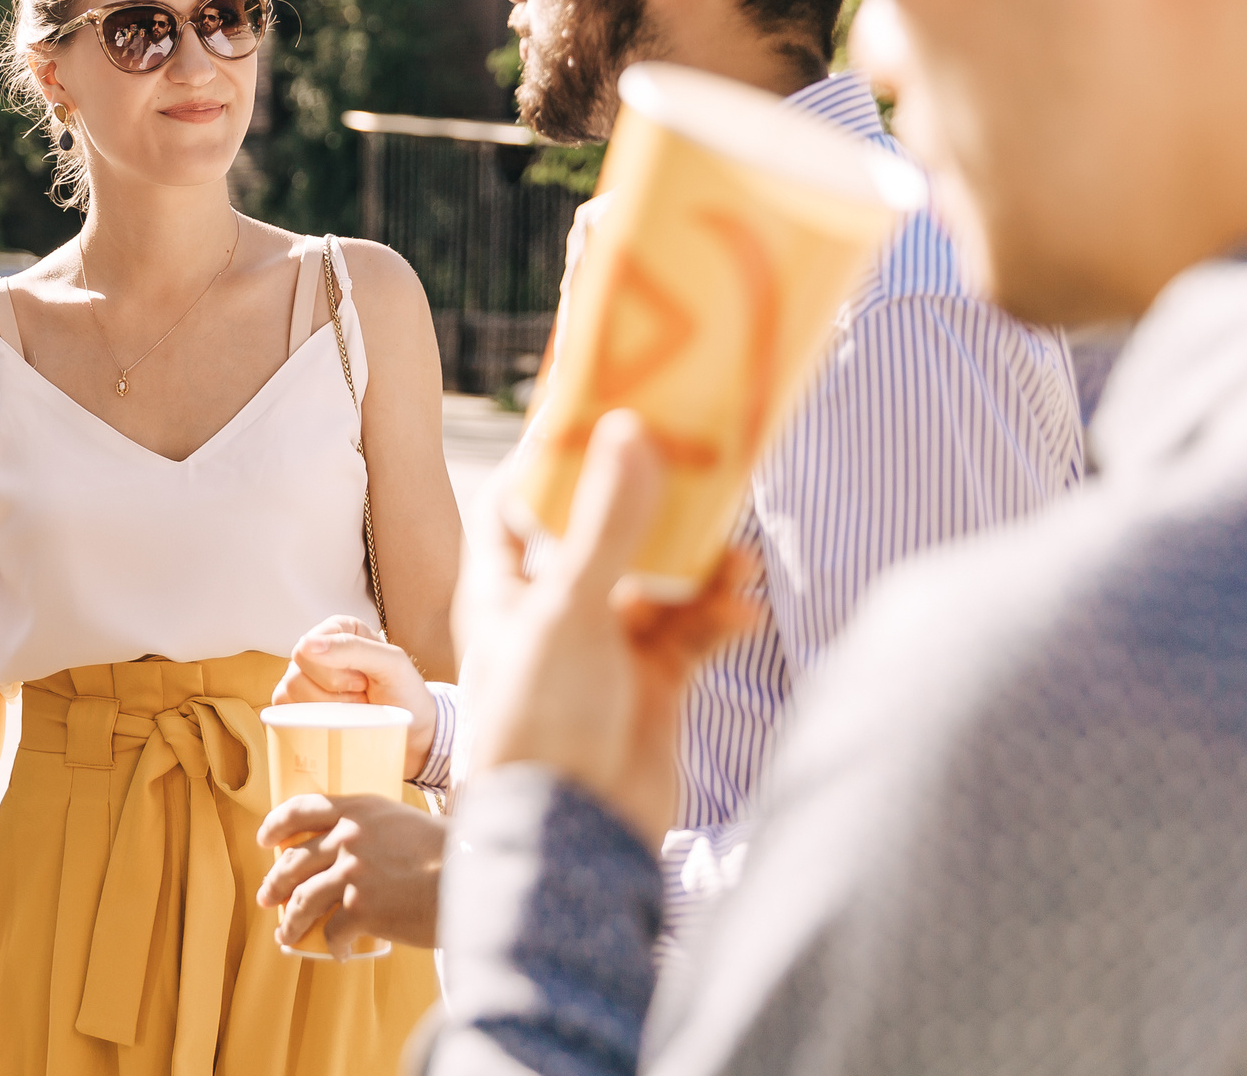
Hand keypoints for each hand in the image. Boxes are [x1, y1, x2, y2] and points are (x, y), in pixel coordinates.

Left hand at [254, 793, 446, 950]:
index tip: (264, 840)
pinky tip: (336, 951)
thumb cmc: (445, 852)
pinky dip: (330, 945)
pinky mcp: (361, 909)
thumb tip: (345, 852)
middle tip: (266, 897)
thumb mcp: (402, 822)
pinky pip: (331, 931)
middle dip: (274, 882)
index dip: (276, 824)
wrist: (472, 877)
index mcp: (357, 810)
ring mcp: (352, 873)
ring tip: (286, 934)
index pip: (301, 809)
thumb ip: (371, 830)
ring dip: (290, 921)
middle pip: (293, 860)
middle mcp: (348, 837)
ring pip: (302, 900)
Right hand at [274, 616, 435, 778]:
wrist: (413, 733)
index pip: (309, 645)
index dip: (335, 669)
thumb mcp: (392, 664)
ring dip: (327, 708)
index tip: (364, 680)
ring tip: (353, 710)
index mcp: (338, 630)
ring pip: (290, 690)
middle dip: (334, 690)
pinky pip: (283, 710)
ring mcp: (304, 679)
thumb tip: (307, 645)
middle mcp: (317, 651)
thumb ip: (353, 648)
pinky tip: (334, 721)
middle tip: (361, 695)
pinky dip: (309, 721)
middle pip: (298, 669)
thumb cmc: (404, 692)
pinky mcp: (298, 706)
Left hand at [459, 411, 761, 846]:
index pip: (517, 502)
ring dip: (699, 564)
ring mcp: (604, 647)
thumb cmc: (541, 721)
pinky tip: (744, 608)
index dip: (550, 457)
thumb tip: (629, 429)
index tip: (600, 408)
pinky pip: (692, 631)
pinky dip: (718, 616)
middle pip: (603, 532)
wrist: (575, 838)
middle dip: (652, 502)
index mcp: (503, 586)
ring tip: (738, 552)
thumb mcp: (569, 609)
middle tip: (698, 459)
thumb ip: (606, 522)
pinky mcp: (653, 684)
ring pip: (659, 580)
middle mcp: (550, 609)